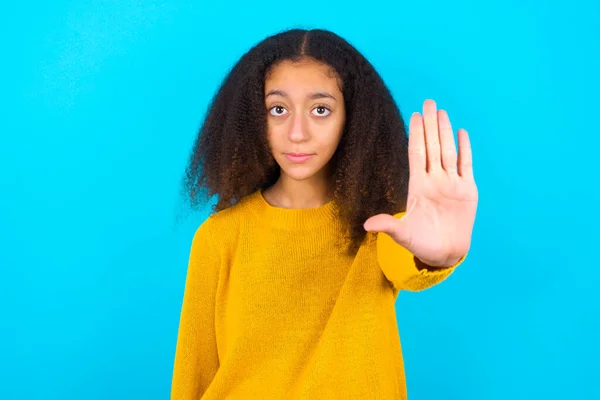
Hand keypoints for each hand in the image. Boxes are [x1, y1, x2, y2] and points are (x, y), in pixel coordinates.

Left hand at [364, 99, 477, 266]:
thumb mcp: (402, 235)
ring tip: (442, 112)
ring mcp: (451, 184)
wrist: (444, 253)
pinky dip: (465, 149)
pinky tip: (462, 132)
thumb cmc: (421, 244)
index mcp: (418, 187)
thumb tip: (366, 226)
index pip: (417, 154)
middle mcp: (434, 180)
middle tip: (428, 101)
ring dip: (446, 132)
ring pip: (449, 152)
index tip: (414, 115)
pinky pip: (466, 165)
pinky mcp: (467, 191)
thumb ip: (387, 226)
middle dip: (430, 124)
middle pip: (433, 146)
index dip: (416, 135)